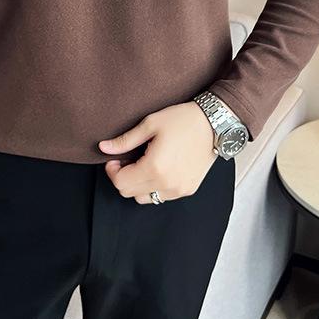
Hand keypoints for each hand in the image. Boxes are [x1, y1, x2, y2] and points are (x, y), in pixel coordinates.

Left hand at [98, 101, 217, 203]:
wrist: (215, 124)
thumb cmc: (182, 120)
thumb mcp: (150, 124)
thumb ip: (125, 140)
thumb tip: (103, 148)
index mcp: (155, 168)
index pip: (121, 183)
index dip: (112, 171)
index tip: (115, 158)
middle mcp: (167, 184)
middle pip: (130, 193)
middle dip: (123, 177)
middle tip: (127, 159)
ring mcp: (179, 190)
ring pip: (145, 199)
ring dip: (138, 185)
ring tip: (143, 164)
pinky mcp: (188, 190)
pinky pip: (162, 197)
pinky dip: (154, 187)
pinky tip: (158, 168)